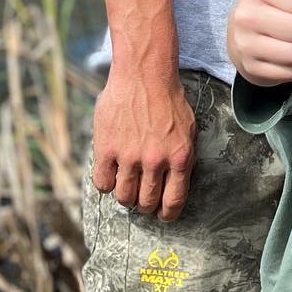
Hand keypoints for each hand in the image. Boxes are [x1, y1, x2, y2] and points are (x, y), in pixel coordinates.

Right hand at [92, 62, 197, 220]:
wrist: (144, 75)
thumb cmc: (169, 101)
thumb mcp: (189, 130)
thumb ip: (183, 159)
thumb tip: (177, 186)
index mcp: (179, 157)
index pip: (174, 201)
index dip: (168, 214)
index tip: (163, 215)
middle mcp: (155, 161)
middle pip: (147, 203)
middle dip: (146, 205)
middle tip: (143, 198)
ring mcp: (130, 156)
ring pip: (124, 197)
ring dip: (126, 195)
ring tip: (127, 185)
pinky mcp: (107, 149)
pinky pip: (103, 183)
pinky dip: (106, 183)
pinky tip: (112, 172)